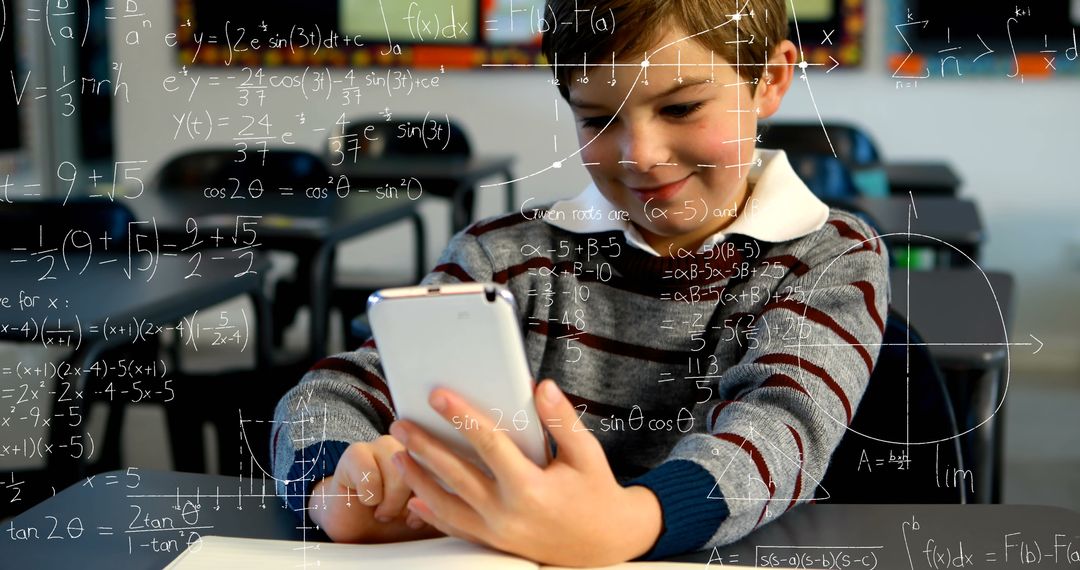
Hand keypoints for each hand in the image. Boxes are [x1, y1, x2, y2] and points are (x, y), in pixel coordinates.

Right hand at [307, 436, 443, 542]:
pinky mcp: (357, 452)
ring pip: (399, 469)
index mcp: (438, 456)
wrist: (362, 531)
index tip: (423, 515)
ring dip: (392, 502)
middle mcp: (414, 443)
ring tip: (385, 511)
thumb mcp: (435, 516)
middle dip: (415, 500)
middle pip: (426, 467)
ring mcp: (385, 444)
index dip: (438, 495)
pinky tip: (368, 501)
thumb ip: (452, 499)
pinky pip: (369, 473)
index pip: (451, 465)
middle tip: (404, 515)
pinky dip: (370, 496)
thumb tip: (463, 493)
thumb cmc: (401, 523)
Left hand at [388, 379, 662, 566]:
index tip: (438, 396)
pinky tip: (416, 500)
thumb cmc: (596, 494)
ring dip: (419, 479)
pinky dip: (433, 514)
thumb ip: (562, 420)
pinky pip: (456, 529)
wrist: (607, 544)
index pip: (488, 444)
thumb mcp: (587, 454)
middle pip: (456, 474)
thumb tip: (542, 387)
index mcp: (531, 487)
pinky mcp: (495, 543)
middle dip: (425, 446)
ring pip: (447, 505)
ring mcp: (498, 533)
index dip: (461, 416)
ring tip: (397, 456)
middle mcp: (508, 513)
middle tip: (401, 423)